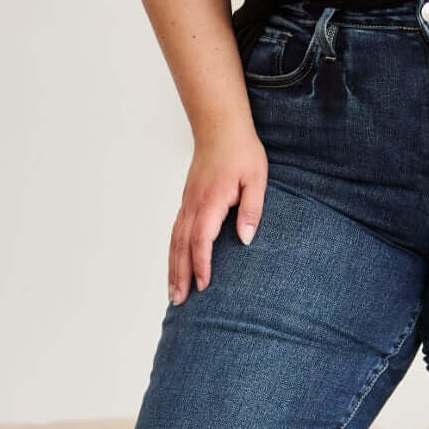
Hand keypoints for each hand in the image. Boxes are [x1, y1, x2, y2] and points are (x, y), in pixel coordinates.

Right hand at [169, 125, 267, 303]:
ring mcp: (187, 204)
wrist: (220, 128)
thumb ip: (252, 209)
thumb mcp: (256, 178)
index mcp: (211, 201)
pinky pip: (175, 233)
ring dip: (172, 268)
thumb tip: (246, 238)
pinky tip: (174, 268)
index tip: (204, 284)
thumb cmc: (241, 152)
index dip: (201, 263)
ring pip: (174, 241)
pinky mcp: (187, 203)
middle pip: (181, 245)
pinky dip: (172, 253)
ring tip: (173, 293)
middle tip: (179, 301)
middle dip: (180, 275)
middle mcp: (194, 205)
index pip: (201, 238)